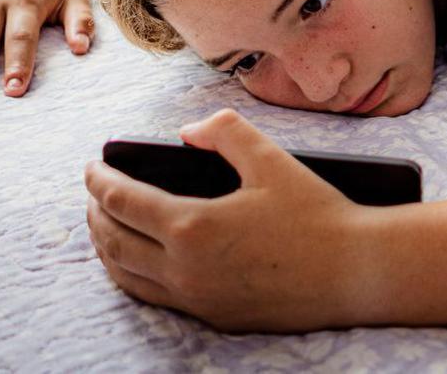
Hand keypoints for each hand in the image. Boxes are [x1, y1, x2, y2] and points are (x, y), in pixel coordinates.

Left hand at [84, 109, 374, 332]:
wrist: (354, 272)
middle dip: (95, 213)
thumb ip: (223, 131)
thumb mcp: (270, 158)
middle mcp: (185, 269)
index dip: (99, 180)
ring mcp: (197, 298)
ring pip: (127, 276)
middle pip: (113, 241)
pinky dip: (132, 274)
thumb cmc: (317, 213)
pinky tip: (140, 260)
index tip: (92, 165)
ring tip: (105, 224)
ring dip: (106, 247)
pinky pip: (154, 296)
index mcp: (193, 226)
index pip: (121, 201)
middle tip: (94, 192)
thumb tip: (187, 134)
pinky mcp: (213, 316)